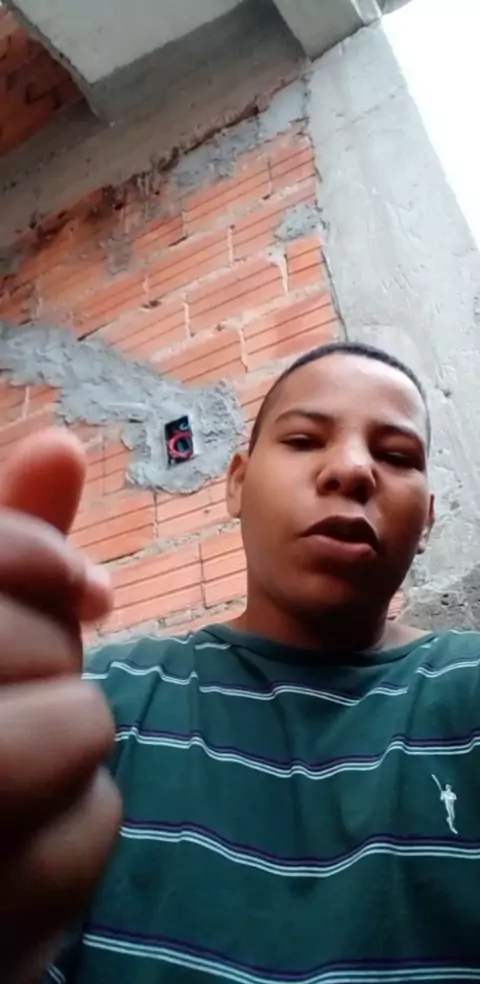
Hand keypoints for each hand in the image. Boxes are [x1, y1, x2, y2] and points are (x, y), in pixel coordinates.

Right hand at [0, 429, 121, 982]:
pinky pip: (93, 827)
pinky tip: (17, 854)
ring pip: (78, 727)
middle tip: (4, 699)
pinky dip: (79, 834)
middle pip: (40, 642)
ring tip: (6, 780)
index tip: (80, 587)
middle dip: (49, 657)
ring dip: (68, 745)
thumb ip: (1, 548)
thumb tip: (61, 444)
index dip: (34, 555)